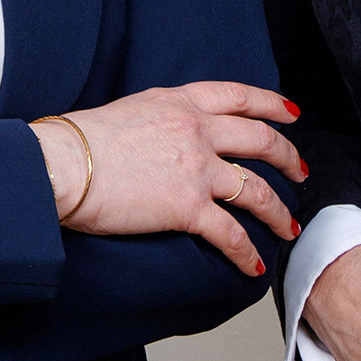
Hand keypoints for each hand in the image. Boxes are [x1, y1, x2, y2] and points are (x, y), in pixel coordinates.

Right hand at [35, 83, 303, 278]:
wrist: (60, 164)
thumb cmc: (78, 141)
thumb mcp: (129, 110)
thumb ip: (161, 117)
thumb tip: (169, 135)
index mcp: (179, 102)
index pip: (239, 96)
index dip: (271, 105)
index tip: (290, 114)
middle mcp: (195, 129)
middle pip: (261, 140)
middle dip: (288, 157)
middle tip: (300, 172)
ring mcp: (195, 168)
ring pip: (256, 189)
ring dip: (279, 211)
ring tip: (289, 227)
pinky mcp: (187, 207)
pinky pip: (230, 234)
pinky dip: (247, 253)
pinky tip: (254, 265)